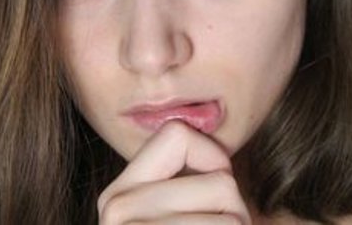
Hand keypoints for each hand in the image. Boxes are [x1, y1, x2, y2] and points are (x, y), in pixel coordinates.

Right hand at [97, 120, 251, 223]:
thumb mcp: (176, 216)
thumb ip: (185, 182)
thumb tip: (213, 138)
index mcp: (120, 194)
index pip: (176, 135)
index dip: (211, 155)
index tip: (218, 185)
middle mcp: (116, 211)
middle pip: (220, 182)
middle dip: (236, 214)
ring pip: (230, 213)